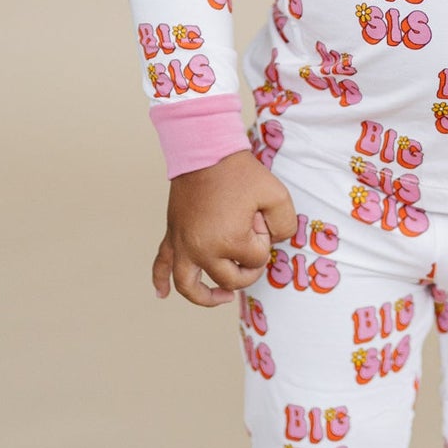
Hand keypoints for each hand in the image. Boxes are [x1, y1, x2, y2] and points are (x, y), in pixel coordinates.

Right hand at [152, 150, 297, 307]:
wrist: (204, 150)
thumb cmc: (239, 172)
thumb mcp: (277, 195)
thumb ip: (287, 225)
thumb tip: (275, 242)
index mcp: (229, 242)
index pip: (256, 258)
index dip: (263, 238)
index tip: (258, 215)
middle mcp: (202, 250)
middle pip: (231, 278)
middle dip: (248, 262)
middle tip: (253, 238)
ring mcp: (184, 245)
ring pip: (190, 286)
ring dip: (206, 297)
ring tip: (223, 297)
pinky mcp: (172, 235)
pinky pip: (161, 265)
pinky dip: (160, 282)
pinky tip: (162, 294)